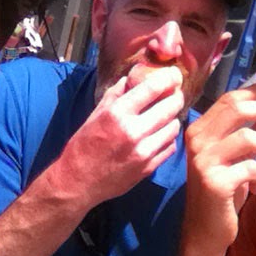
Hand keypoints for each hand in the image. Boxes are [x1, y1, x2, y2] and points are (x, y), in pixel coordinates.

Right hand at [46, 66, 184, 210]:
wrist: (78, 181)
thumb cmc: (85, 144)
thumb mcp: (96, 113)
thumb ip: (117, 93)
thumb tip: (135, 76)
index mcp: (117, 114)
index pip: (152, 88)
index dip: (169, 78)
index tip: (174, 74)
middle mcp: (132, 131)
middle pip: (170, 106)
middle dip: (176, 96)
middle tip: (176, 93)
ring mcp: (143, 152)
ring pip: (174, 127)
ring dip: (173, 118)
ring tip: (166, 115)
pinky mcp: (149, 168)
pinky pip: (170, 147)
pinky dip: (168, 138)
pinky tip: (160, 135)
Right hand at [182, 81, 255, 255]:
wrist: (205, 230)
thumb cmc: (223, 190)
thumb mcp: (239, 157)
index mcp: (200, 129)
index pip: (230, 98)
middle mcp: (196, 140)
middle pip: (237, 109)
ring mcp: (203, 161)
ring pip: (248, 138)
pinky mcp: (214, 183)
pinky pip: (251, 168)